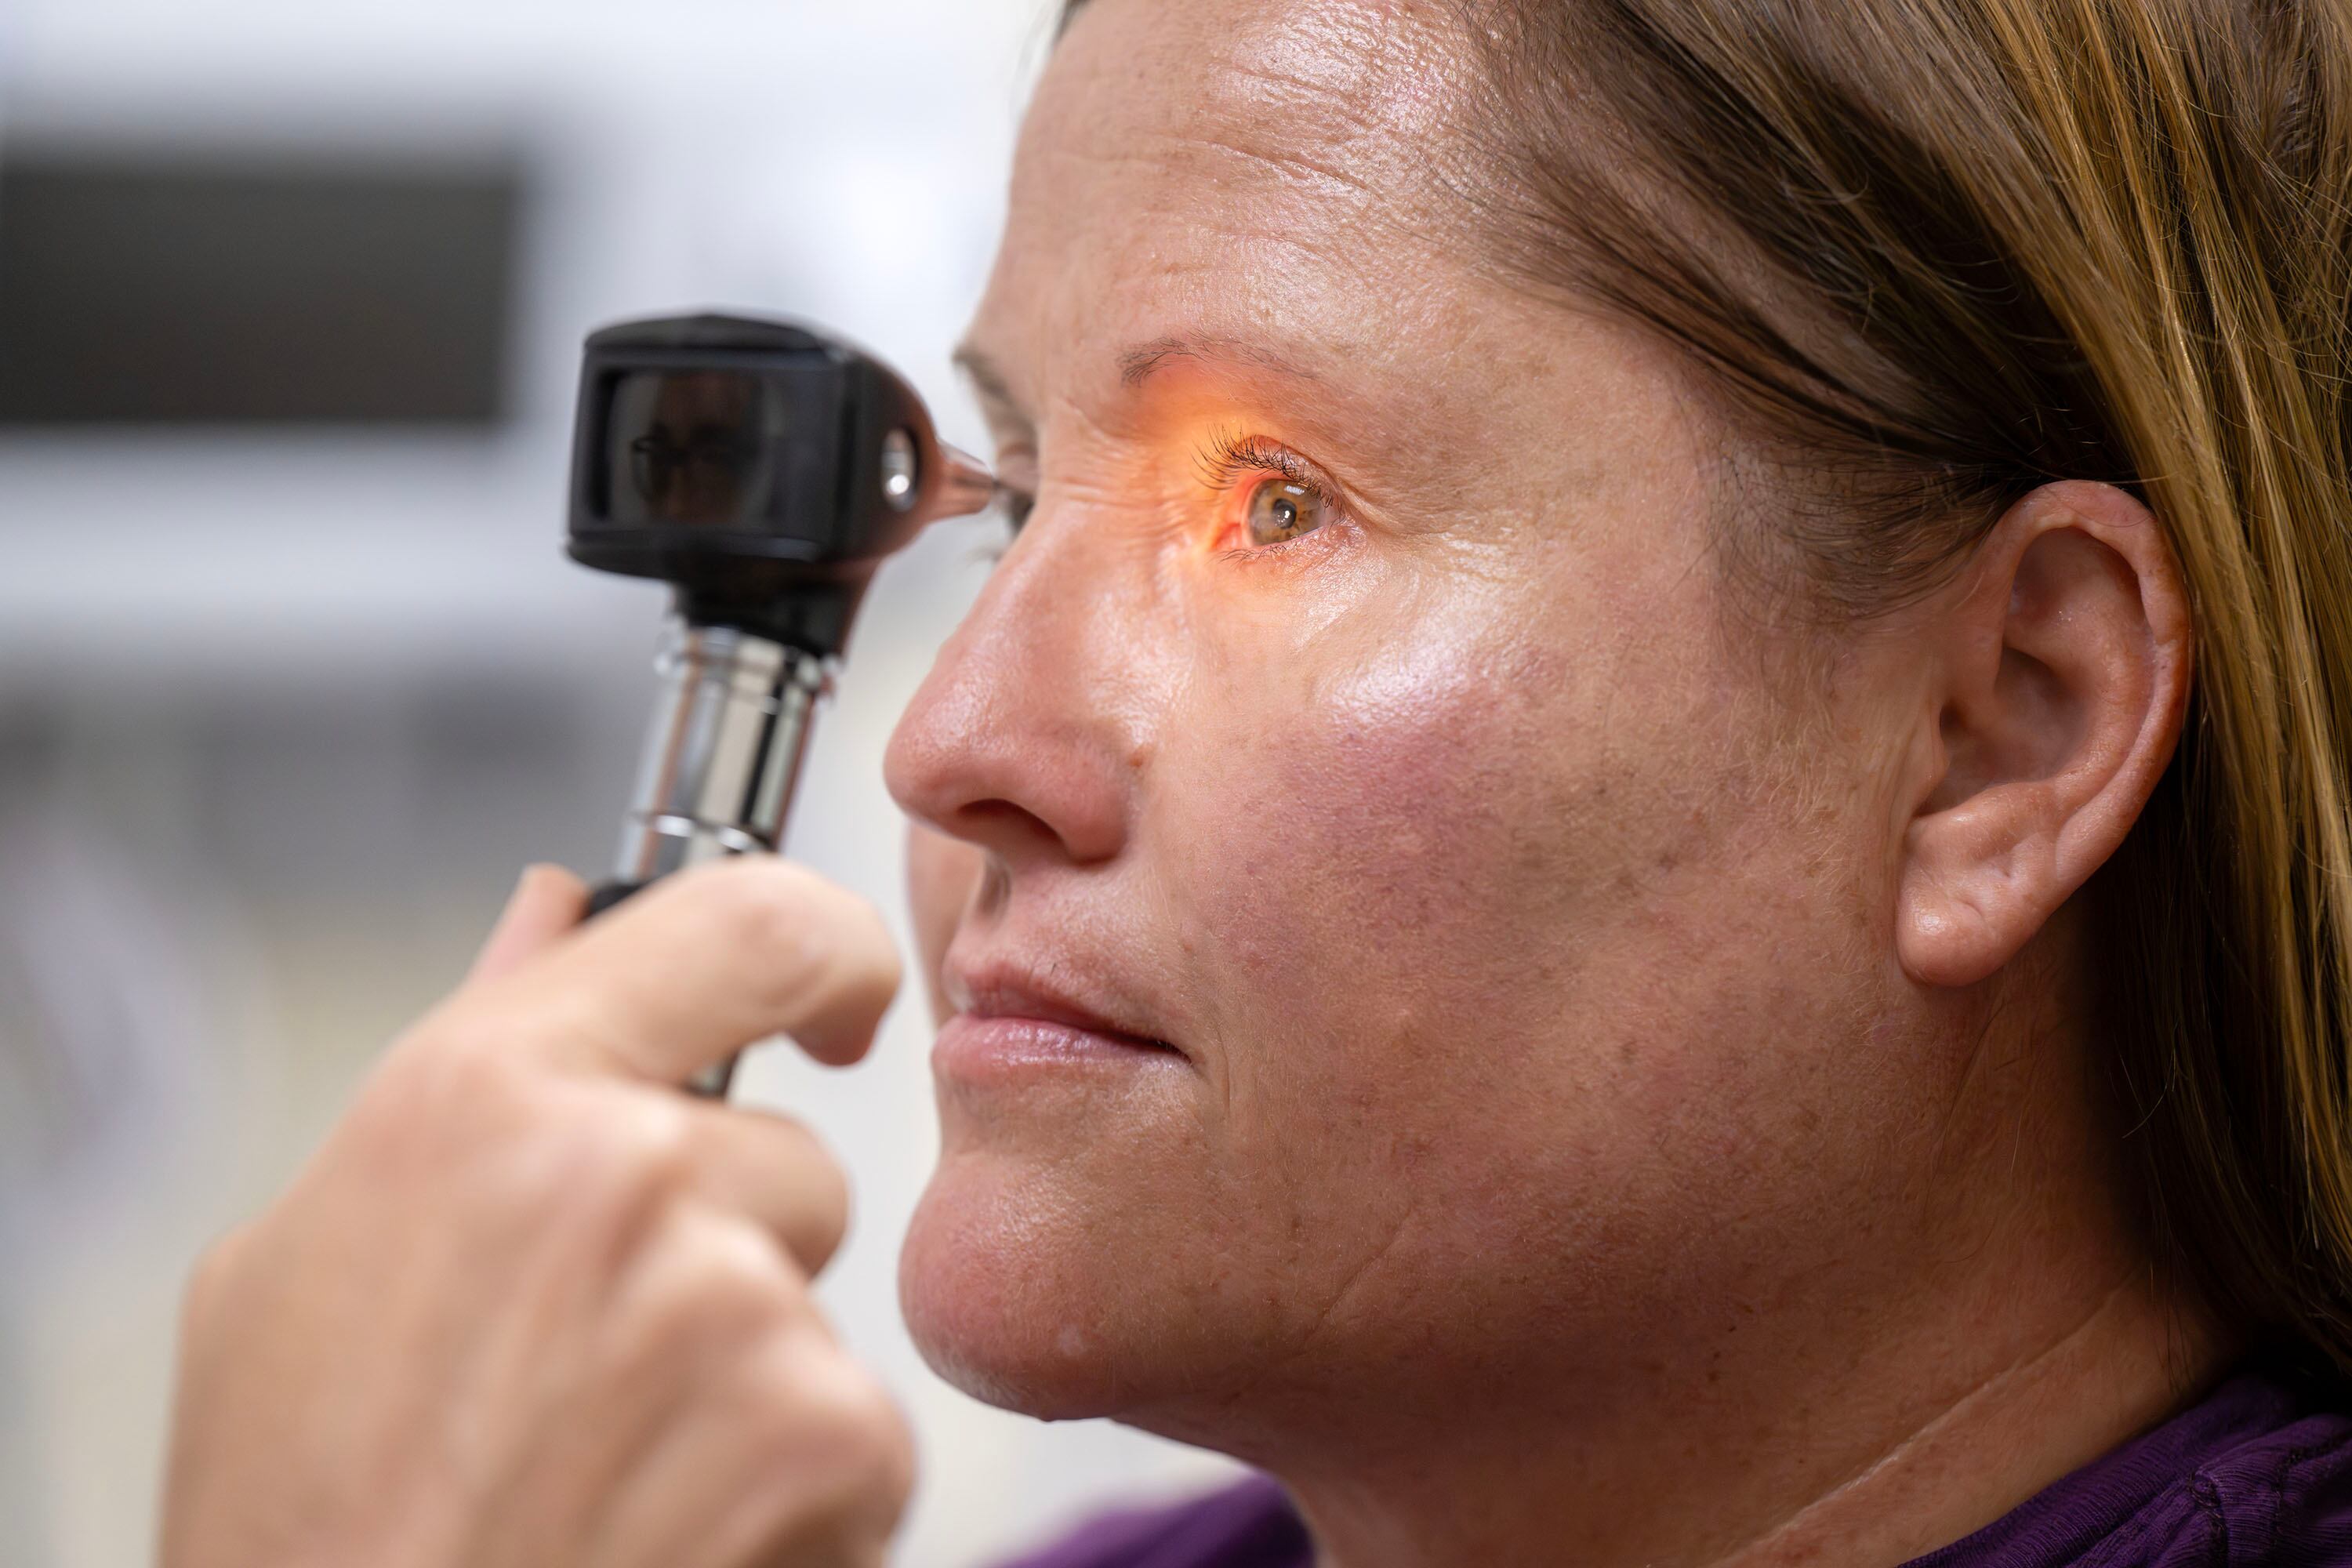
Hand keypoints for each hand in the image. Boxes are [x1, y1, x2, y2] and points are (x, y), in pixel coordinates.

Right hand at [159, 859, 910, 1567]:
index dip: (823, 947)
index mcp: (490, 1096)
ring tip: (606, 1467)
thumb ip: (464, 1061)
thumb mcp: (303, 1262)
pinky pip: (856, 1428)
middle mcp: (623, 1173)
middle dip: (730, 1251)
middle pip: (790, 1158)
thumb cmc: (307, 1516)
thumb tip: (556, 911)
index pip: (748, 919)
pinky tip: (667, 1535)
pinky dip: (792, 1494)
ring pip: (813, 1303)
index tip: (837, 997)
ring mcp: (736, 1306)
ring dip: (750, 1380)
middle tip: (602, 1372)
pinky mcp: (824, 1436)